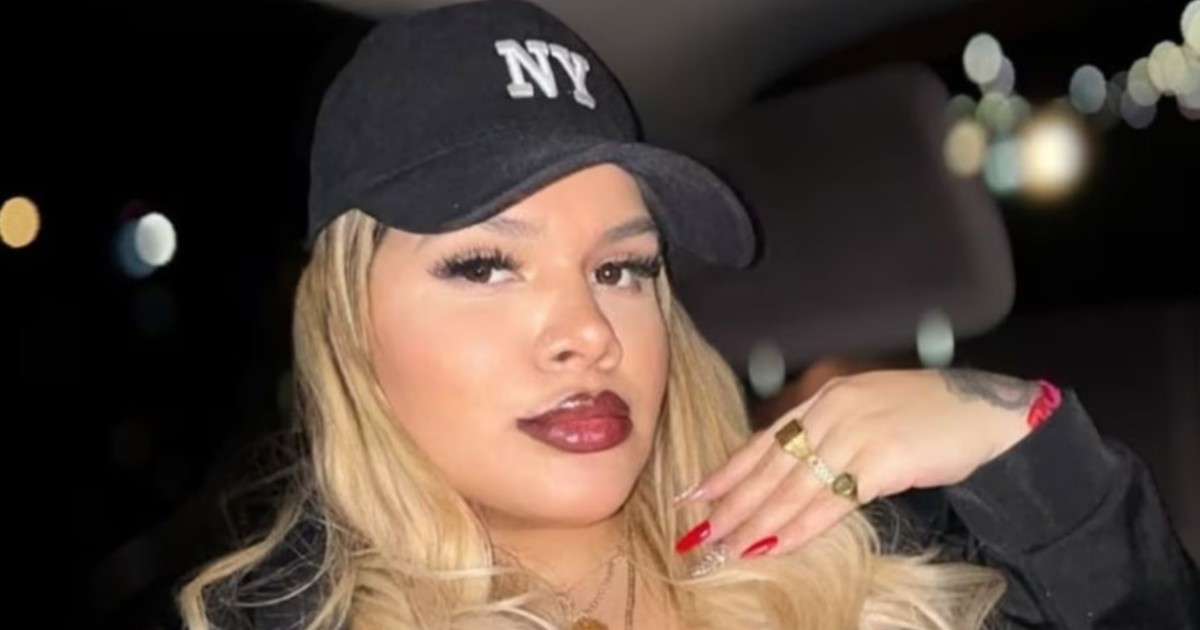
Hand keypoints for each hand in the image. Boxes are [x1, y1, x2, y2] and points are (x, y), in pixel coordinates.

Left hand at [673, 368, 1039, 560]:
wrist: (985, 413)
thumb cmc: (927, 415)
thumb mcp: (866, 410)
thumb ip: (826, 432)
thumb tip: (788, 468)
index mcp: (824, 398)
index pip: (763, 440)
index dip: (727, 470)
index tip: (694, 495)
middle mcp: (832, 411)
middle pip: (770, 467)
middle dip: (731, 504)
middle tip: (698, 534)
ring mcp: (855, 434)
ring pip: (793, 487)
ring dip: (757, 522)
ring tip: (726, 548)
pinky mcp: (881, 461)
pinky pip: (831, 503)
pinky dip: (800, 528)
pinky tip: (775, 546)